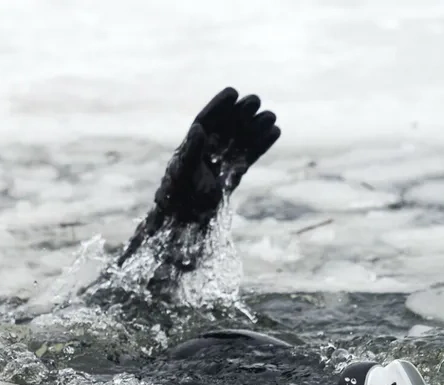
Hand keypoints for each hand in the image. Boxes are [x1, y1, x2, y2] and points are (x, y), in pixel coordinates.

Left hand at [117, 88, 279, 265]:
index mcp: (190, 147)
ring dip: (254, 127)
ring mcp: (219, 163)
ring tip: (271, 116)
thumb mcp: (182, 173)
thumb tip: (200, 128)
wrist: (181, 224)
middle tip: (256, 101)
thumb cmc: (176, 198)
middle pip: (226, 127)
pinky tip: (274, 132)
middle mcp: (205, 152)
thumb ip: (191, 150)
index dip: (218, 106)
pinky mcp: (231, 176)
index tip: (233, 92)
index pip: (206, 121)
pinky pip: (248, 156)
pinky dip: (261, 145)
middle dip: (240, 113)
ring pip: (240, 140)